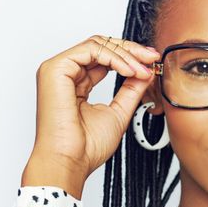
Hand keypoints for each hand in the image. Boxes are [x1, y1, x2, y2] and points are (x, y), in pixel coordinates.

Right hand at [23, 35, 160, 197]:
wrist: (70, 162)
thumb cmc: (87, 147)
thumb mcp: (119, 111)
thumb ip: (131, 89)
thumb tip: (146, 72)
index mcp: (76, 83)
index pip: (104, 57)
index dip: (129, 56)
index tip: (151, 62)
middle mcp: (65, 74)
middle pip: (101, 45)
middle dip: (130, 50)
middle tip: (152, 57)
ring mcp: (58, 69)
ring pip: (98, 44)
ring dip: (126, 54)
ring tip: (142, 70)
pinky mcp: (55, 69)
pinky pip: (91, 50)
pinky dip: (114, 58)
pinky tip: (129, 71)